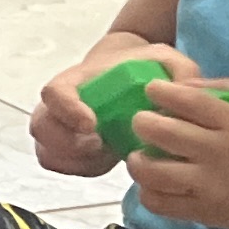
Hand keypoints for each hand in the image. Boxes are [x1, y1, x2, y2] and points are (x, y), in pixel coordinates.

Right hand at [32, 42, 186, 177]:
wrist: (127, 75)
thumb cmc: (143, 67)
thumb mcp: (165, 60)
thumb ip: (180, 70)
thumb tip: (186, 92)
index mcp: (78, 79)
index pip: (54, 93)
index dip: (66, 110)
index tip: (92, 123)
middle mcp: (62, 103)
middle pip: (42, 126)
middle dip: (67, 143)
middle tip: (100, 145)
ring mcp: (62, 127)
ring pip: (47, 150)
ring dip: (73, 159)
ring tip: (106, 154)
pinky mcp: (70, 148)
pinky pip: (60, 165)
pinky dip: (78, 168)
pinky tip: (105, 160)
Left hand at [120, 77, 228, 228]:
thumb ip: (228, 87)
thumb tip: (185, 83)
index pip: (190, 102)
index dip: (163, 92)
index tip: (151, 89)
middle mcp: (217, 153)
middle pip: (165, 133)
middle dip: (143, 123)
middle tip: (141, 121)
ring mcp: (208, 185)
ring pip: (155, 172)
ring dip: (137, 161)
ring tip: (138, 155)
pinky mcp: (203, 211)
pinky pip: (162, 204)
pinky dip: (147, 193)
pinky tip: (151, 184)